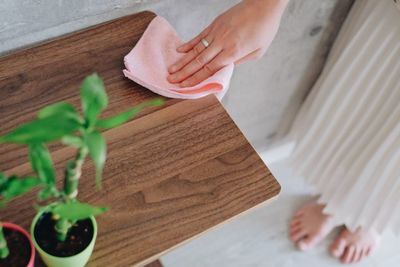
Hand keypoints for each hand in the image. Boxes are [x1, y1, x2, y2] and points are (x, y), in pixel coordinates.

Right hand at [167, 0, 288, 86]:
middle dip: (184, 74)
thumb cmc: (264, 28)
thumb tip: (225, 68)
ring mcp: (216, 33)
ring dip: (182, 62)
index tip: (185, 87)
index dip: (196, 79)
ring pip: (196, 50)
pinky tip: (179, 51)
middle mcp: (222, 43)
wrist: (264, 4)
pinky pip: (199, 37)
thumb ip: (240, 60)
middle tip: (171, 81)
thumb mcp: (258, 51)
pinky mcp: (214, 24)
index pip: (210, 69)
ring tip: (171, 70)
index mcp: (233, 52)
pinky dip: (188, 45)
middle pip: (199, 62)